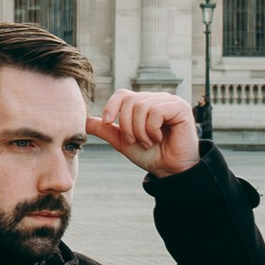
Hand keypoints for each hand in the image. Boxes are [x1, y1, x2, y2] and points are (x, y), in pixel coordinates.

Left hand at [85, 91, 200, 178]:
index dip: (111, 106)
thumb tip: (83, 121)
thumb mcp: (123, 142)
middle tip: (135, 142)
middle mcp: (157, 98)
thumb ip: (105, 130)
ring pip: (141, 107)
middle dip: (127, 126)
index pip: (122, 94)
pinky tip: (159, 138)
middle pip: (130, 101)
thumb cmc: (150, 156)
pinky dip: (152, 129)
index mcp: (144, 103)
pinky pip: (156, 112)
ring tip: (148, 142)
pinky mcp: (180, 108)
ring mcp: (170, 101)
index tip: (107, 122)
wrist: (170, 171)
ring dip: (140, 131)